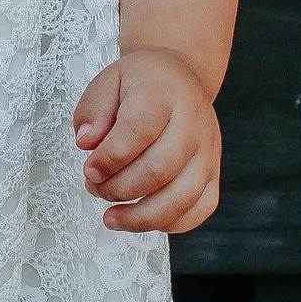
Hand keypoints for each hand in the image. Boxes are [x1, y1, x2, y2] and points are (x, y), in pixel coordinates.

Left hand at [73, 49, 221, 234]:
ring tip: (112, 217)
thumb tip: (86, 143)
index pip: (138, 131)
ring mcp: (208, 151)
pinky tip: (142, 218)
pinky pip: (200, 209)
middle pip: (159, 169)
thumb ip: (92, 111)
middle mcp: (193, 123)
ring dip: (141, 217)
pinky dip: (169, 223)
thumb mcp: (108, 82)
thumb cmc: (142, 84)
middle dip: (119, 189)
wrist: (180, 78)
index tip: (89, 170)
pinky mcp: (214, 172)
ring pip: (181, 197)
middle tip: (95, 188)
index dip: (109, 158)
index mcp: (163, 94)